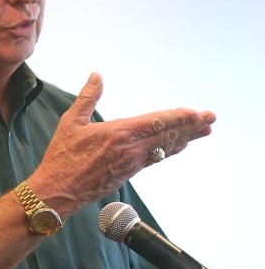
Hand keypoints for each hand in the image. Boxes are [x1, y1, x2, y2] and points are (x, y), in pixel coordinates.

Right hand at [29, 73, 214, 216]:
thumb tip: (97, 76)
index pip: (156, 122)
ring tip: (202, 131)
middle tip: (210, 119)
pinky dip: (169, 150)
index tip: (196, 113)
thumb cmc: (61, 157)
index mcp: (118, 133)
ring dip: (185, 139)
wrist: (58, 191)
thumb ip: (88, 98)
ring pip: (164, 148)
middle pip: (167, 135)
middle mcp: (130, 149)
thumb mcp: (71, 122)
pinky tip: (176, 146)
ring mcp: (131, 163)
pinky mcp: (128, 174)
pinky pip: (154, 159)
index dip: (178, 117)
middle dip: (191, 127)